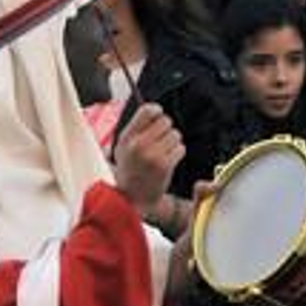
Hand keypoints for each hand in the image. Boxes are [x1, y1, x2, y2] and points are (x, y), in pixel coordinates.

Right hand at [113, 103, 184, 217]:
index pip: (147, 110)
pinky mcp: (165, 165)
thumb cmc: (130, 169)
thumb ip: (137, 128)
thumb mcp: (124, 146)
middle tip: (160, 141)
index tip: (158, 116)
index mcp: (127, 137)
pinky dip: (177, 153)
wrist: (133, 197)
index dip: (157, 111)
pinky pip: (180, 148)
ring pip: (175, 135)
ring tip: (162, 153)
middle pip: (166, 121)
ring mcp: (152, 155)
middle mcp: (138, 144)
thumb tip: (156, 108)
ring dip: (173, 143)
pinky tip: (167, 161)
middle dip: (166, 130)